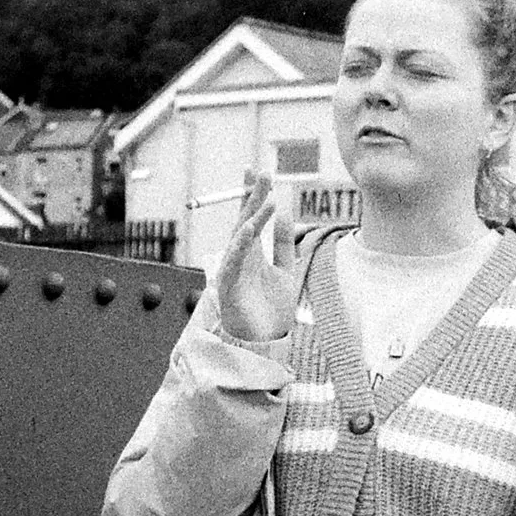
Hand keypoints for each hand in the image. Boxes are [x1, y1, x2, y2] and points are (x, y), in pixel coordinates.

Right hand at [213, 172, 298, 341]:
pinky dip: (241, 244)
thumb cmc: (272, 310)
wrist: (265, 343)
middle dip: (252, 196)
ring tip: (267, 197)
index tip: (259, 172)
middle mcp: (241, 257)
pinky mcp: (229, 286)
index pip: (252, 217)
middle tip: (260, 172)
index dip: (254, 195)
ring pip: (240, 237)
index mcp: (253, 253)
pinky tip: (249, 227)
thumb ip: (284, 244)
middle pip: (244, 220)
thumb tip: (285, 212)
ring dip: (253, 216)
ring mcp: (233, 270)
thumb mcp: (286, 271)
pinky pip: (234, 260)